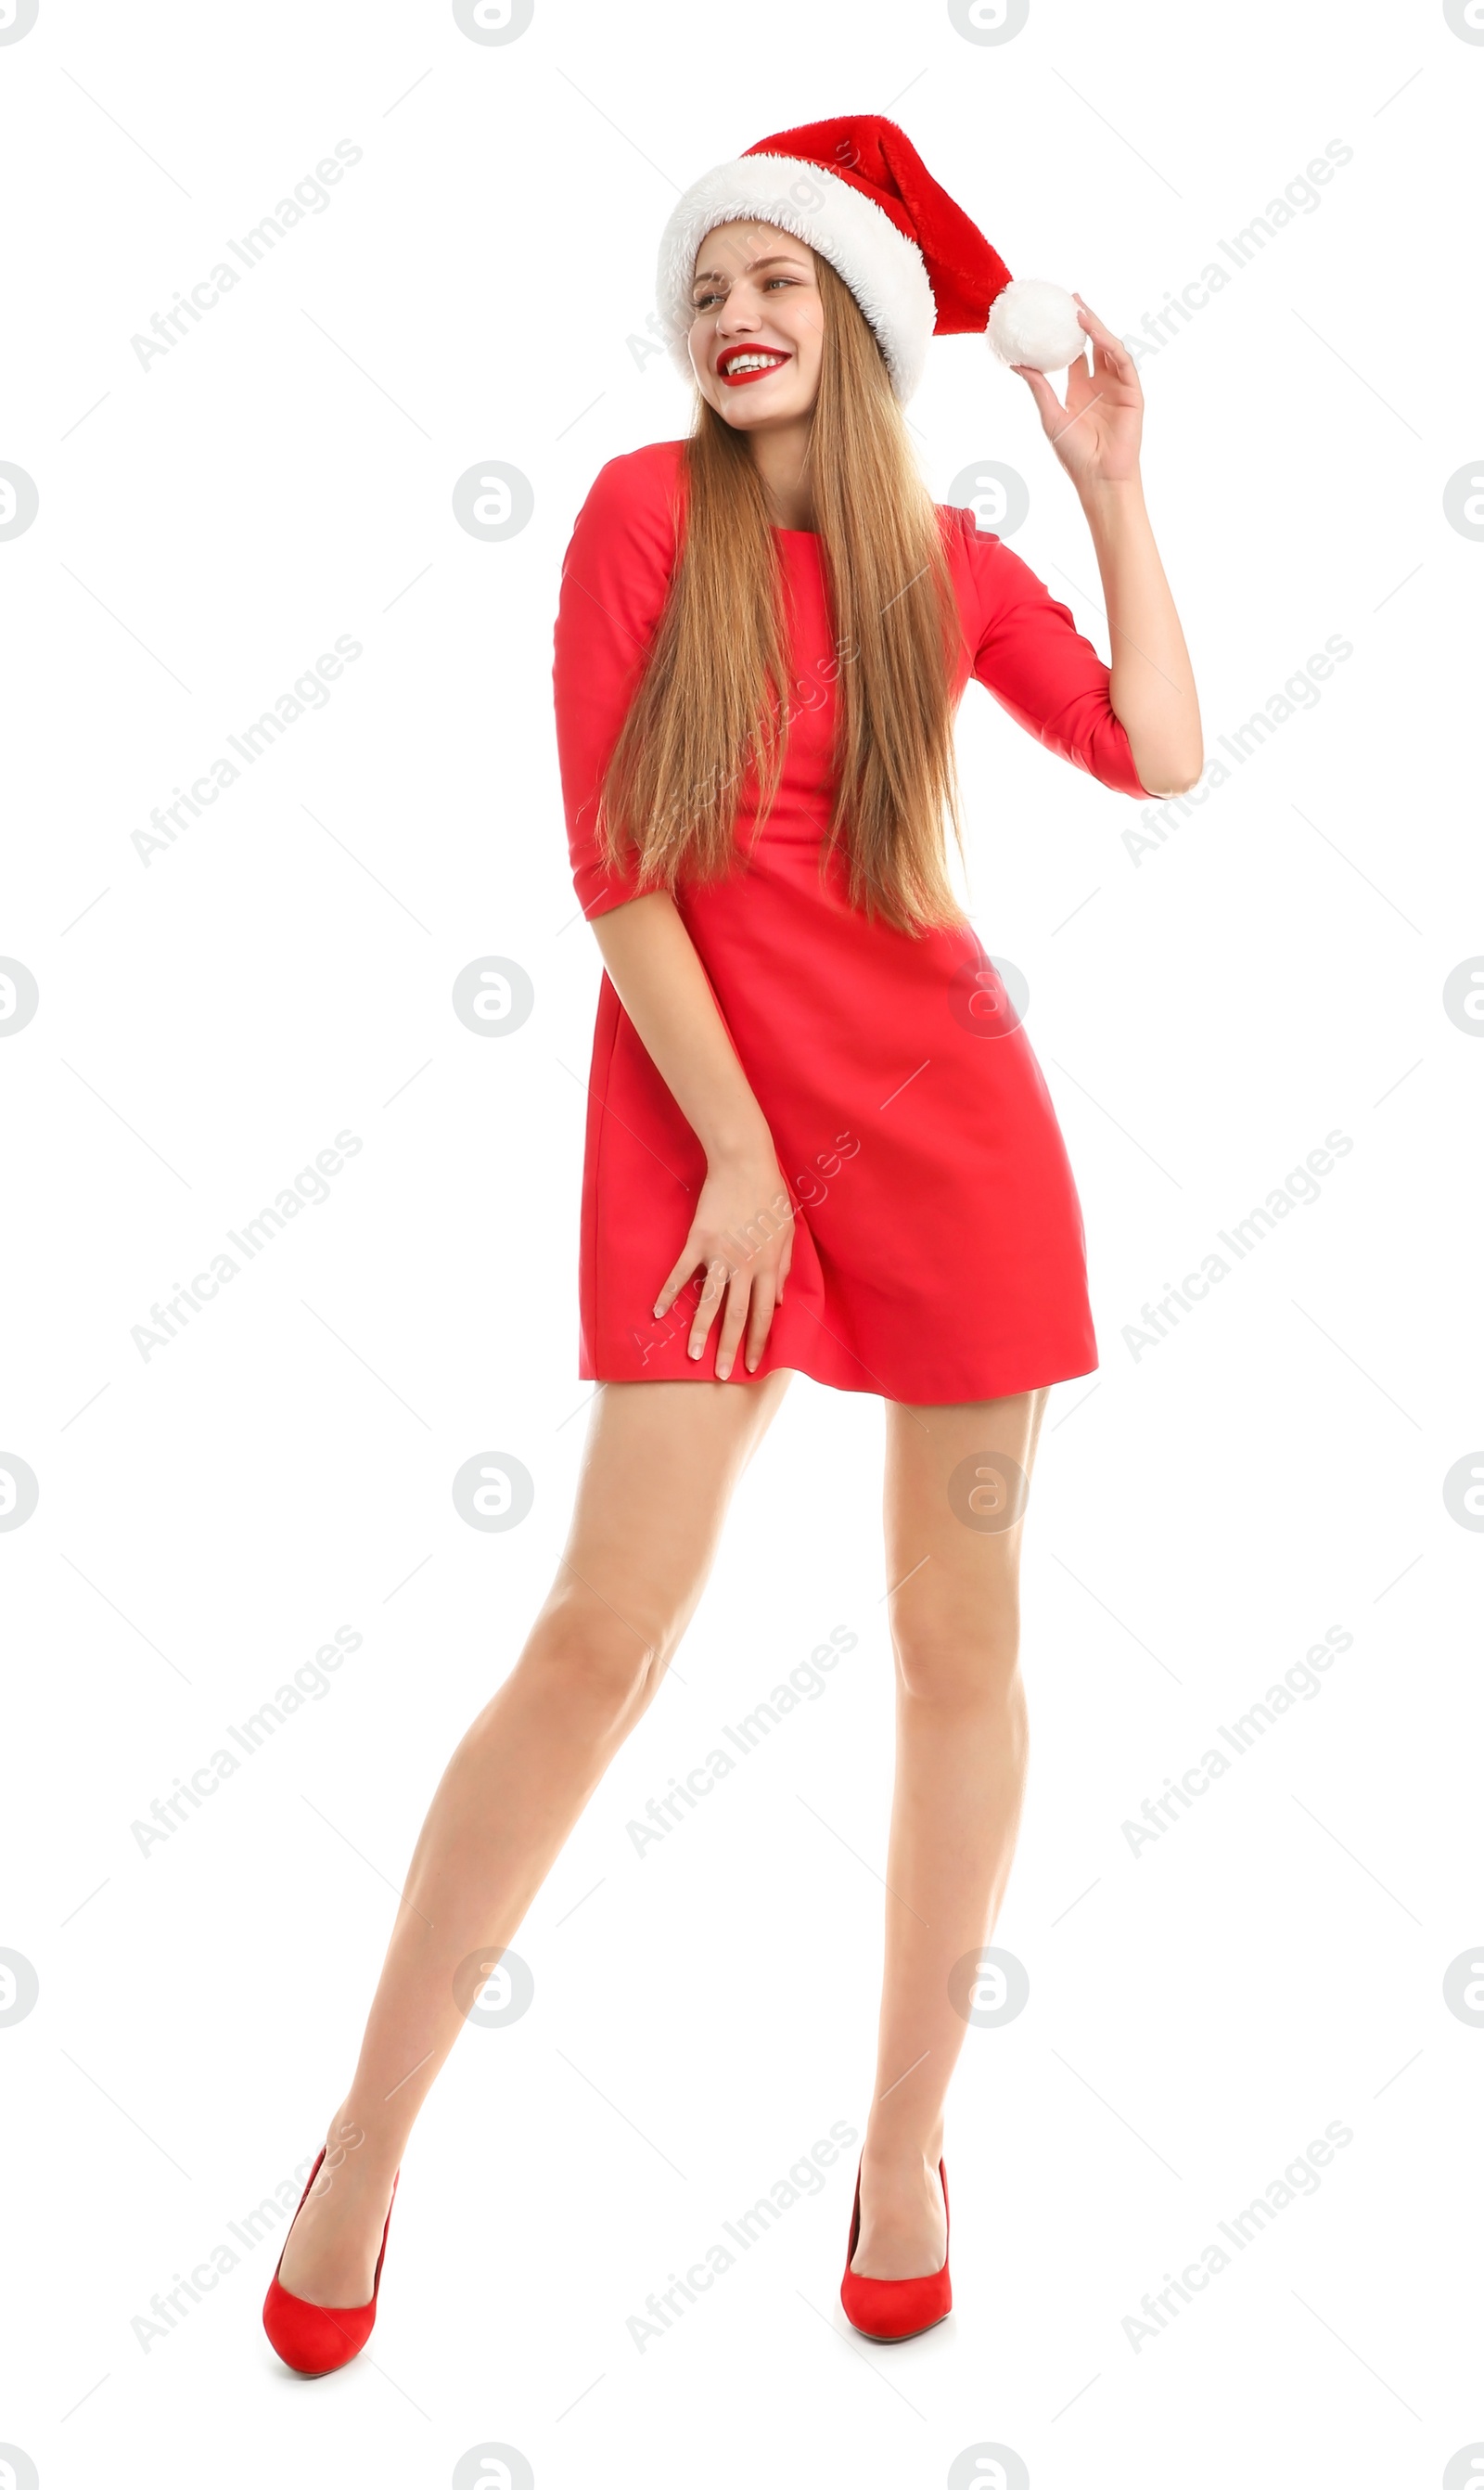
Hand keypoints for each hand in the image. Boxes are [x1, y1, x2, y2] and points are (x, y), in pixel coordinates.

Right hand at [654, 1150, 794, 1380]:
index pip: (764, 1314)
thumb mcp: (788, 1233)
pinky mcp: (698, 1242)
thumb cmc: (771, 1196)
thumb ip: (785, 1269)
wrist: (745, 1164)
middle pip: (736, 1316)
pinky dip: (669, 1293)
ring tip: (691, 1355)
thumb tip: (781, 1302)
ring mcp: (720, 1255)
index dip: (758, 1342)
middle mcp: (745, 1266)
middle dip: (730, 1349)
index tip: (753, 1366)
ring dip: (699, 1331)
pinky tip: (658, 1312)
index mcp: (769, 1267)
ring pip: (709, 1302)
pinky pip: (681, 1273)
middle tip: (723, 1375)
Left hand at [1012, 296, 1143, 492]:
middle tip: (1072, 297)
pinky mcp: (1132, 392)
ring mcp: (1118, 387)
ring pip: (1109, 348)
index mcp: (1080, 390)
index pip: (1075, 355)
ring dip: (1096, 328)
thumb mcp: (1050, 415)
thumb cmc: (1075, 454)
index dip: (1067, 335)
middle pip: (1094, 344)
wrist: (1098, 477)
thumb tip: (1017, 363)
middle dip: (1085, 320)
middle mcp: (1100, 385)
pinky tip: (1094, 332)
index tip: (1055, 314)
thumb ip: (1038, 387)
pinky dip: (1109, 345)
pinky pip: (1122, 362)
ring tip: (1080, 310)